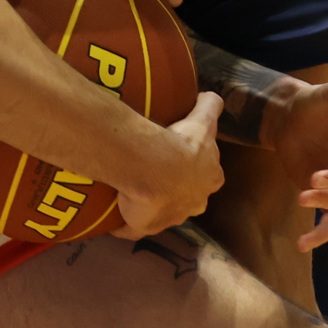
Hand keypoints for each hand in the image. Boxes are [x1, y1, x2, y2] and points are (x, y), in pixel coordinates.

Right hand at [111, 91, 223, 239]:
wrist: (156, 168)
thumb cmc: (181, 144)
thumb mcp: (203, 120)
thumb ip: (211, 106)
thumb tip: (212, 97)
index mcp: (209, 180)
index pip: (207, 176)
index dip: (196, 169)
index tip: (181, 160)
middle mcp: (195, 203)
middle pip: (188, 199)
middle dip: (178, 192)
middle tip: (157, 177)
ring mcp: (171, 219)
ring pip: (163, 214)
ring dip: (152, 207)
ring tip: (135, 193)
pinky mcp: (147, 228)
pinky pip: (134, 230)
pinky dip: (126, 227)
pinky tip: (116, 220)